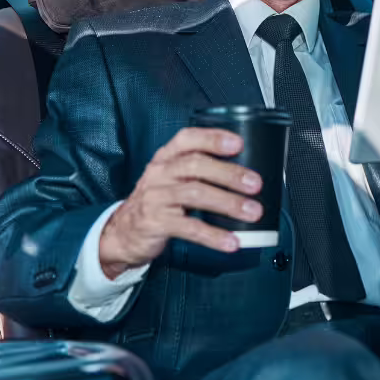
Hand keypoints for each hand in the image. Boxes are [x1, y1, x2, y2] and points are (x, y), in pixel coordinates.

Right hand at [99, 128, 262, 278]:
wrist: (124, 231)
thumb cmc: (158, 202)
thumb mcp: (172, 179)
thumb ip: (200, 172)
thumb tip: (246, 177)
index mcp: (166, 158)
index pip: (187, 139)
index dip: (212, 138)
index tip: (238, 144)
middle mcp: (160, 173)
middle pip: (196, 165)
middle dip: (229, 173)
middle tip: (255, 184)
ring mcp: (156, 197)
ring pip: (195, 193)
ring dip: (228, 203)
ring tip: (252, 212)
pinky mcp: (155, 223)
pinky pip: (189, 228)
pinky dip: (213, 235)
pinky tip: (231, 241)